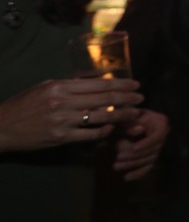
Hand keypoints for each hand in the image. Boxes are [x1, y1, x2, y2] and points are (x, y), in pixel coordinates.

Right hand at [0, 76, 142, 153]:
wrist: (2, 126)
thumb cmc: (24, 105)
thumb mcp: (45, 88)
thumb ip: (69, 86)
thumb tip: (94, 83)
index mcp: (60, 86)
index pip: (98, 84)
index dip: (121, 85)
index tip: (135, 85)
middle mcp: (63, 102)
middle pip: (104, 99)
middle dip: (127, 98)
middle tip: (142, 98)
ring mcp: (63, 120)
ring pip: (101, 117)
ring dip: (122, 115)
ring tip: (135, 114)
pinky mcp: (61, 137)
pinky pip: (90, 135)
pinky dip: (104, 131)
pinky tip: (113, 129)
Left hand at [112, 108, 168, 179]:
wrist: (127, 119)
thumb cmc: (126, 116)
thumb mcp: (127, 116)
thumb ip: (131, 123)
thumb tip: (138, 130)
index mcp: (160, 122)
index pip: (158, 136)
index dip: (147, 143)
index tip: (134, 148)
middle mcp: (163, 135)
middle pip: (153, 150)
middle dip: (135, 155)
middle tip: (118, 157)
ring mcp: (158, 147)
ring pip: (149, 159)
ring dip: (132, 164)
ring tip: (116, 166)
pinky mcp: (151, 156)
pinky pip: (147, 167)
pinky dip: (138, 173)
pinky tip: (127, 177)